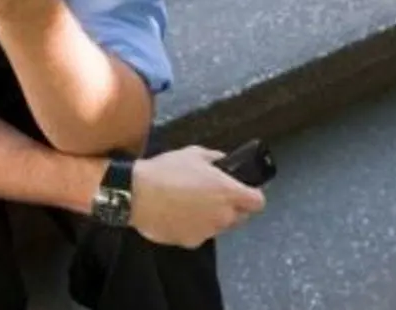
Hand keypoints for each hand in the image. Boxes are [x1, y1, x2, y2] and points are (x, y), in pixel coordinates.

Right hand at [129, 145, 266, 248]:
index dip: (252, 195)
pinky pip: (199, 234)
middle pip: (240, 216)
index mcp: (229, 192)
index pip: (258, 202)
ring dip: (212, 218)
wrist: (137, 195)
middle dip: (231, 207)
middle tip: (213, 195)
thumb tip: (223, 161)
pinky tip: (178, 215)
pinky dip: (193, 227)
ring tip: (191, 204)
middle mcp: (223, 215)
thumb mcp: (194, 154)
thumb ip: (215, 158)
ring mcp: (208, 231)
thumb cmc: (167, 171)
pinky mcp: (191, 242)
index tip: (243, 191)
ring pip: (219, 226)